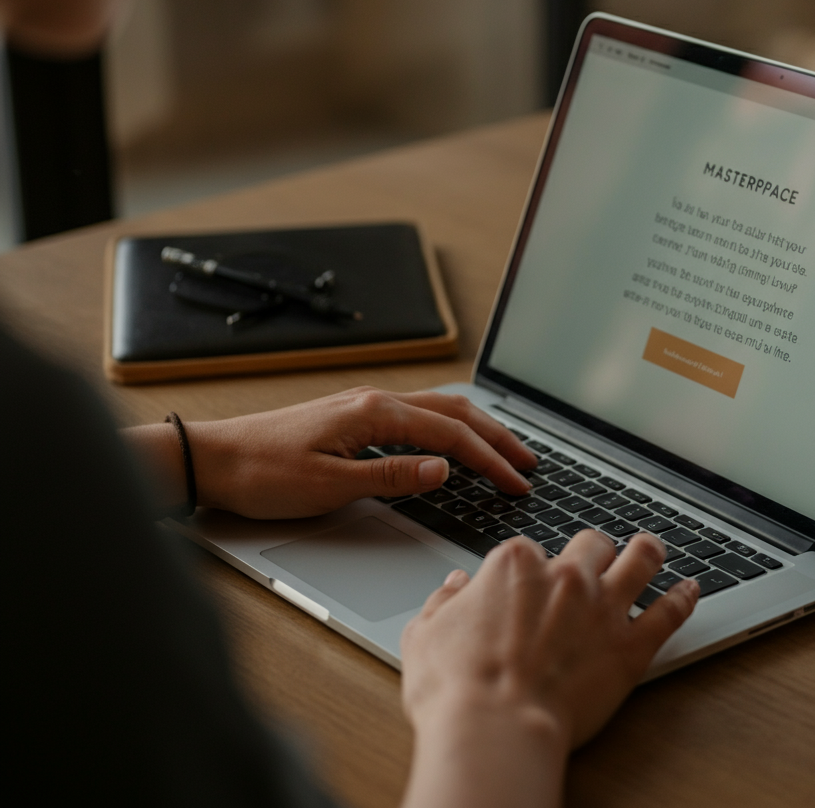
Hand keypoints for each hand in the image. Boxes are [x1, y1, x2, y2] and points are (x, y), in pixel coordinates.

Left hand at [124, 387, 535, 517]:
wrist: (214, 459)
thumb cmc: (263, 473)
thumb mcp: (329, 486)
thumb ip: (391, 475)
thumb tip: (444, 469)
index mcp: (373, 413)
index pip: (450, 434)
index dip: (490, 459)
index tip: (518, 481)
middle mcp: (374, 401)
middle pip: (453, 411)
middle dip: (496, 437)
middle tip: (528, 462)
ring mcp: (364, 406)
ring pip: (437, 408)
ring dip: (475, 428)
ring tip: (504, 449)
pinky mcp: (353, 417)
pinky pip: (416, 414)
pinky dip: (448, 426)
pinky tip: (453, 441)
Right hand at [399, 530, 698, 807]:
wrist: (494, 729)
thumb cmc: (456, 688)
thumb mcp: (424, 635)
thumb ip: (442, 603)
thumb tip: (454, 587)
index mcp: (515, 564)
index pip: (530, 549)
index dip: (528, 569)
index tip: (526, 587)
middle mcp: (565, 575)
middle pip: (592, 544)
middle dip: (594, 550)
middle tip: (597, 559)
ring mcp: (602, 607)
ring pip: (641, 559)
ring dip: (649, 551)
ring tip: (654, 548)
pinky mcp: (630, 647)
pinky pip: (669, 613)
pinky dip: (683, 598)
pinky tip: (690, 590)